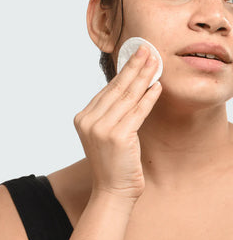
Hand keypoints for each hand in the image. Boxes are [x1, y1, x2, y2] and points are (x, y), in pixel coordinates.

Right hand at [74, 45, 161, 200]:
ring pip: (128, 97)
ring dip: (144, 77)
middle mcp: (89, 120)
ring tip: (155, 62)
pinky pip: (137, 112)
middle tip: (146, 49)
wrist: (112, 191)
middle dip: (134, 66)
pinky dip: (149, 98)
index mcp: (83, 117)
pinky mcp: (117, 136)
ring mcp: (101, 128)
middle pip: (117, 88)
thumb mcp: (105, 132)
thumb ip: (111, 110)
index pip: (107, 90)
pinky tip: (157, 86)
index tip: (135, 56)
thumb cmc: (112, 161)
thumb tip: (130, 85)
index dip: (124, 71)